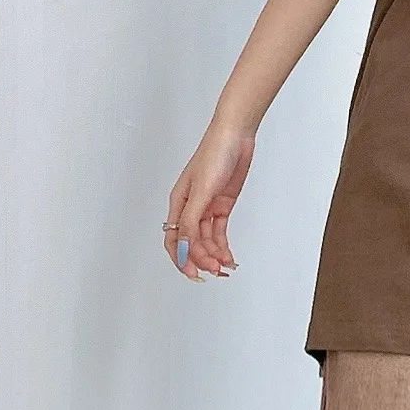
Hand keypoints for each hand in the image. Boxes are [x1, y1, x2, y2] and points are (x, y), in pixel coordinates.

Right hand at [164, 120, 253, 279]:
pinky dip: (223, 247)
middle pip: (190, 243)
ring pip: (205, 241)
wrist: (236, 137)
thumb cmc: (214, 154)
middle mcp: (190, 208)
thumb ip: (191, 221)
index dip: (180, 258)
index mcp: (178, 203)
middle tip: (214, 271)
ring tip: (225, 266)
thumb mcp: (201, 191)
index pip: (173, 239)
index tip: (193, 273)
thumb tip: (183, 246)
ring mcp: (206, 208)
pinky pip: (218, 233)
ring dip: (213, 255)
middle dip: (200, 260)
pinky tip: (228, 258)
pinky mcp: (221, 207)